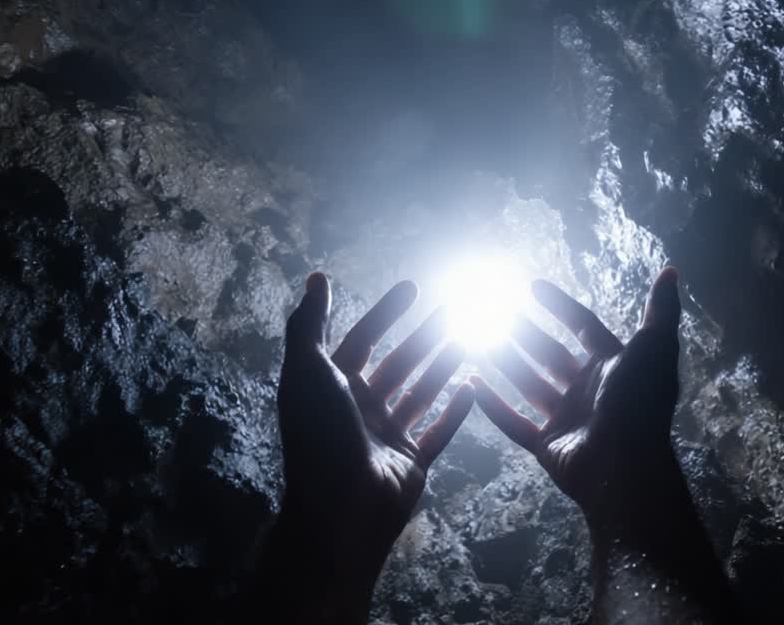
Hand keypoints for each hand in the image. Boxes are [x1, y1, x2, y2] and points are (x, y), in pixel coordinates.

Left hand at [261, 273, 473, 621]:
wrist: (341, 505)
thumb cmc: (322, 432)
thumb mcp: (308, 369)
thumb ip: (310, 323)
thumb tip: (316, 277)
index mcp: (332, 386)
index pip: (361, 339)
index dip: (384, 312)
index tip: (412, 287)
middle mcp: (360, 408)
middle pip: (397, 363)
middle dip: (422, 337)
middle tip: (452, 310)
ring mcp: (387, 436)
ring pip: (420, 392)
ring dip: (441, 366)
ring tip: (468, 339)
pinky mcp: (412, 462)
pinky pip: (439, 431)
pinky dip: (456, 410)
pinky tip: (475, 386)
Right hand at [473, 267, 685, 540]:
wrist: (625, 464)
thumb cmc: (638, 402)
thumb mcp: (655, 348)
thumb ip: (661, 311)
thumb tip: (671, 272)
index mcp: (613, 366)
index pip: (583, 326)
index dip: (560, 305)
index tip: (532, 286)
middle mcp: (589, 390)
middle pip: (551, 354)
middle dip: (526, 333)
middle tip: (496, 312)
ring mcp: (566, 418)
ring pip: (529, 384)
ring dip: (507, 362)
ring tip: (478, 340)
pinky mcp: (547, 444)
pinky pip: (514, 422)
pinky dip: (493, 406)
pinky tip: (472, 384)